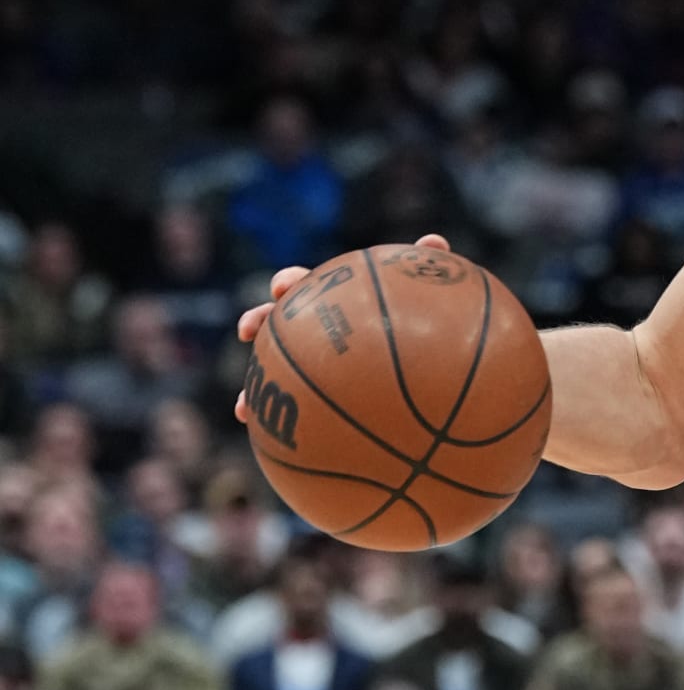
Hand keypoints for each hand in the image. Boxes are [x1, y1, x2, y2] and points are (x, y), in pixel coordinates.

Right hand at [234, 233, 449, 421]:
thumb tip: (434, 241)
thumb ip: (426, 272)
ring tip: (244, 405)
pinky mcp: (319, 404)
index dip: (289, 284)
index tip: (282, 289)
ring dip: (255, 388)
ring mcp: (317, 368)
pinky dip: (280, 432)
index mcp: (335, 303)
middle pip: (278, 323)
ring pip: (276, 375)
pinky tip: (274, 448)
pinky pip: (295, 419)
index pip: (305, 286)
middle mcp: (318, 333)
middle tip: (250, 329)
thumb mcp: (433, 303)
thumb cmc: (430, 331)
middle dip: (260, 322)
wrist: (434, 381)